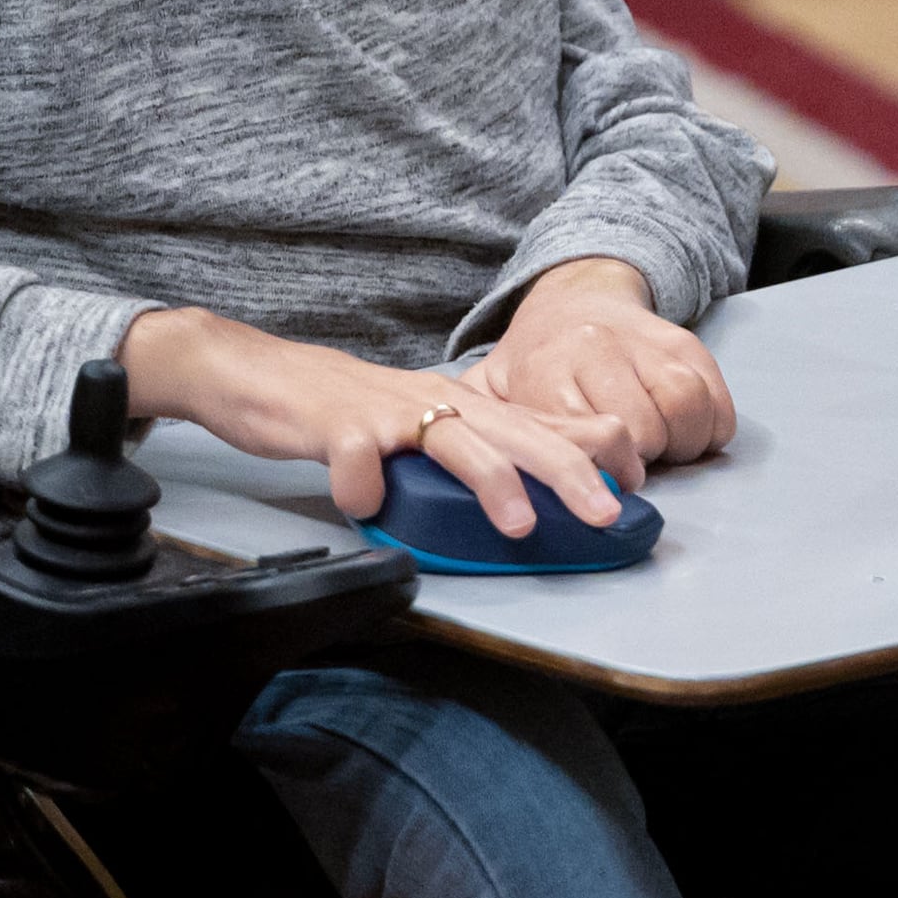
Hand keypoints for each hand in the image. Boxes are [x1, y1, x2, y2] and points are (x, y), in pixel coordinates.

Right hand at [122, 306, 641, 537]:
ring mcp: (388, 410)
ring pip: (453, 440)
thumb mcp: (428, 427)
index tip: (637, 485)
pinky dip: (362, 483)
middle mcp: (438, 403)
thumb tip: (547, 486)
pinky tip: (364, 506)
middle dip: (570, 471)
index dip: (596, 450)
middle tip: (608, 512)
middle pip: (518, 432)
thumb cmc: (351, 411)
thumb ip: (481, 450)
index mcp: (466, 407)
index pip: (547, 424)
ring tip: (520, 524)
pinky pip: (355, 454)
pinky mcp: (336, 423)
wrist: (260, 374)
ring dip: (492, 481)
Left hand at [474, 257, 735, 464]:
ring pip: (685, 408)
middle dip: (639, 465)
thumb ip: (475, 434)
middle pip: (642, 431)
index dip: (598, 477)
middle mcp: (594, 346)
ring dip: (681, 445)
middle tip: (624, 468)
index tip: (596, 492)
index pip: (584, 439)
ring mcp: (643, 340)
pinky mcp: (684, 340)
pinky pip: (716, 399)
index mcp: (543, 368)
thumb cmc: (532, 363)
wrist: (575, 297)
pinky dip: (710, 428)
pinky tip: (684, 433)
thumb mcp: (487, 392)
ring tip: (658, 450)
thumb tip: (469, 489)